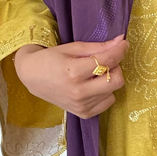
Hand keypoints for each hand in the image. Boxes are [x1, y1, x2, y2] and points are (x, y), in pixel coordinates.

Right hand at [13, 35, 128, 119]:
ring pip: (113, 92)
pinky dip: (105, 93)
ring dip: (108, 80)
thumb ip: (98, 47)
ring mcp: (82, 105)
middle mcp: (79, 92)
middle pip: (116, 80)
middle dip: (115, 67)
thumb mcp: (72, 48)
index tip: (123, 43)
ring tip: (94, 75)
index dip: (119, 50)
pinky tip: (92, 87)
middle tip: (105, 62)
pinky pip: (108, 102)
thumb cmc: (51, 59)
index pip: (107, 61)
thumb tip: (121, 41)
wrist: (33, 78)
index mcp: (74, 72)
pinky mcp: (84, 114)